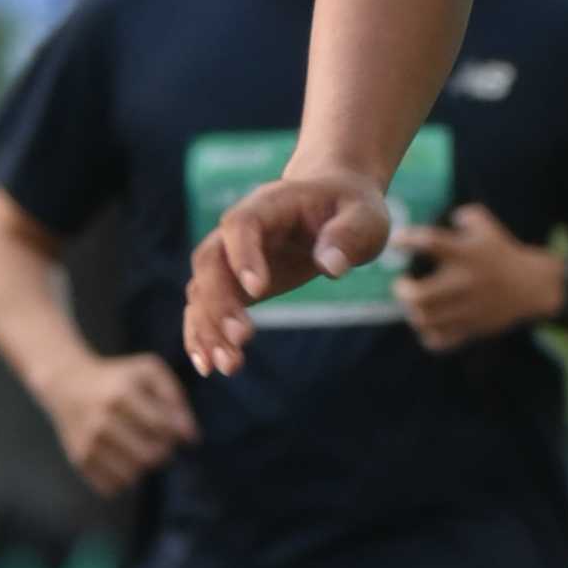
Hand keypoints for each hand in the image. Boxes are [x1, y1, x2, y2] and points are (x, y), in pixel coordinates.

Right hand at [45, 353, 198, 497]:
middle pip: (151, 455)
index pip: (163, 426)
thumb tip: (191, 437)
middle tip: (162, 441)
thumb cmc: (120, 378)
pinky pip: (113, 487)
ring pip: (133, 476)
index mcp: (123, 393)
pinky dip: (125, 478)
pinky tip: (123, 458)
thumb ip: (175, 398)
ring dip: (145, 466)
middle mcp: (103, 419)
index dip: (180, 433)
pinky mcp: (79, 459)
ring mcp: (89, 442)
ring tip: (142, 448)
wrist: (68, 383)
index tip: (184, 433)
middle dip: (165, 452)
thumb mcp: (149, 371)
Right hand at [185, 170, 393, 375]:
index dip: (243, 255)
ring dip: (208, 327)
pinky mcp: (235, 282)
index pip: (241, 225)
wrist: (334, 201)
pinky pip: (205, 307)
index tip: (259, 290)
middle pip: (210, 261)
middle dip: (218, 301)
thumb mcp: (365, 217)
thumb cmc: (351, 209)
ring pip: (201, 289)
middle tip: (242, 338)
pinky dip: (202, 334)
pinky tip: (209, 365)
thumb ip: (349, 235)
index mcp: (270, 204)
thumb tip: (331, 267)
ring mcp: (232, 257)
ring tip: (228, 367)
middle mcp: (239, 229)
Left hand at [392, 203, 560, 353]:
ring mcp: (467, 308)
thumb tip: (443, 218)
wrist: (532, 286)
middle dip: (403, 291)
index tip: (397, 240)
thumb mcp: (486, 226)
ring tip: (415, 305)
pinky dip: (428, 335)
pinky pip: (440, 341)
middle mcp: (464, 282)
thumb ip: (464, 216)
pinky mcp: (472, 328)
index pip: (429, 242)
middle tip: (402, 286)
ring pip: (425, 320)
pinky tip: (431, 323)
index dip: (407, 240)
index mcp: (466, 253)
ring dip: (413, 312)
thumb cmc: (502, 252)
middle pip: (419, 295)